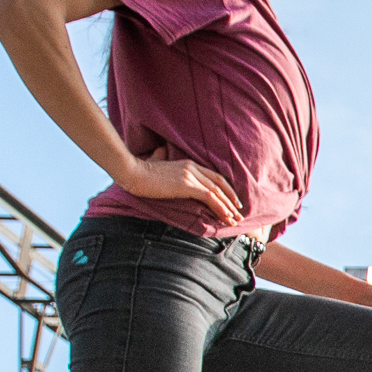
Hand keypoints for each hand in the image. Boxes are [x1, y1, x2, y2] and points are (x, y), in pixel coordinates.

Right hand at [110, 152, 242, 227]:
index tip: (233, 201)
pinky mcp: (186, 185)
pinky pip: (209, 197)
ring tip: (235, 220)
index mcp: (188, 164)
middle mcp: (193, 168)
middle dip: (232, 200)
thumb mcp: (156, 163)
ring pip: (217, 192)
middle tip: (239, 214)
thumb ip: (162, 158)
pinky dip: (220, 207)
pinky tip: (225, 217)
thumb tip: (159, 150)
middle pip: (220, 184)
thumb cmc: (140, 172)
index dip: (226, 189)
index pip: (214, 177)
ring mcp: (190, 176)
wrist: (132, 172)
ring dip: (228, 208)